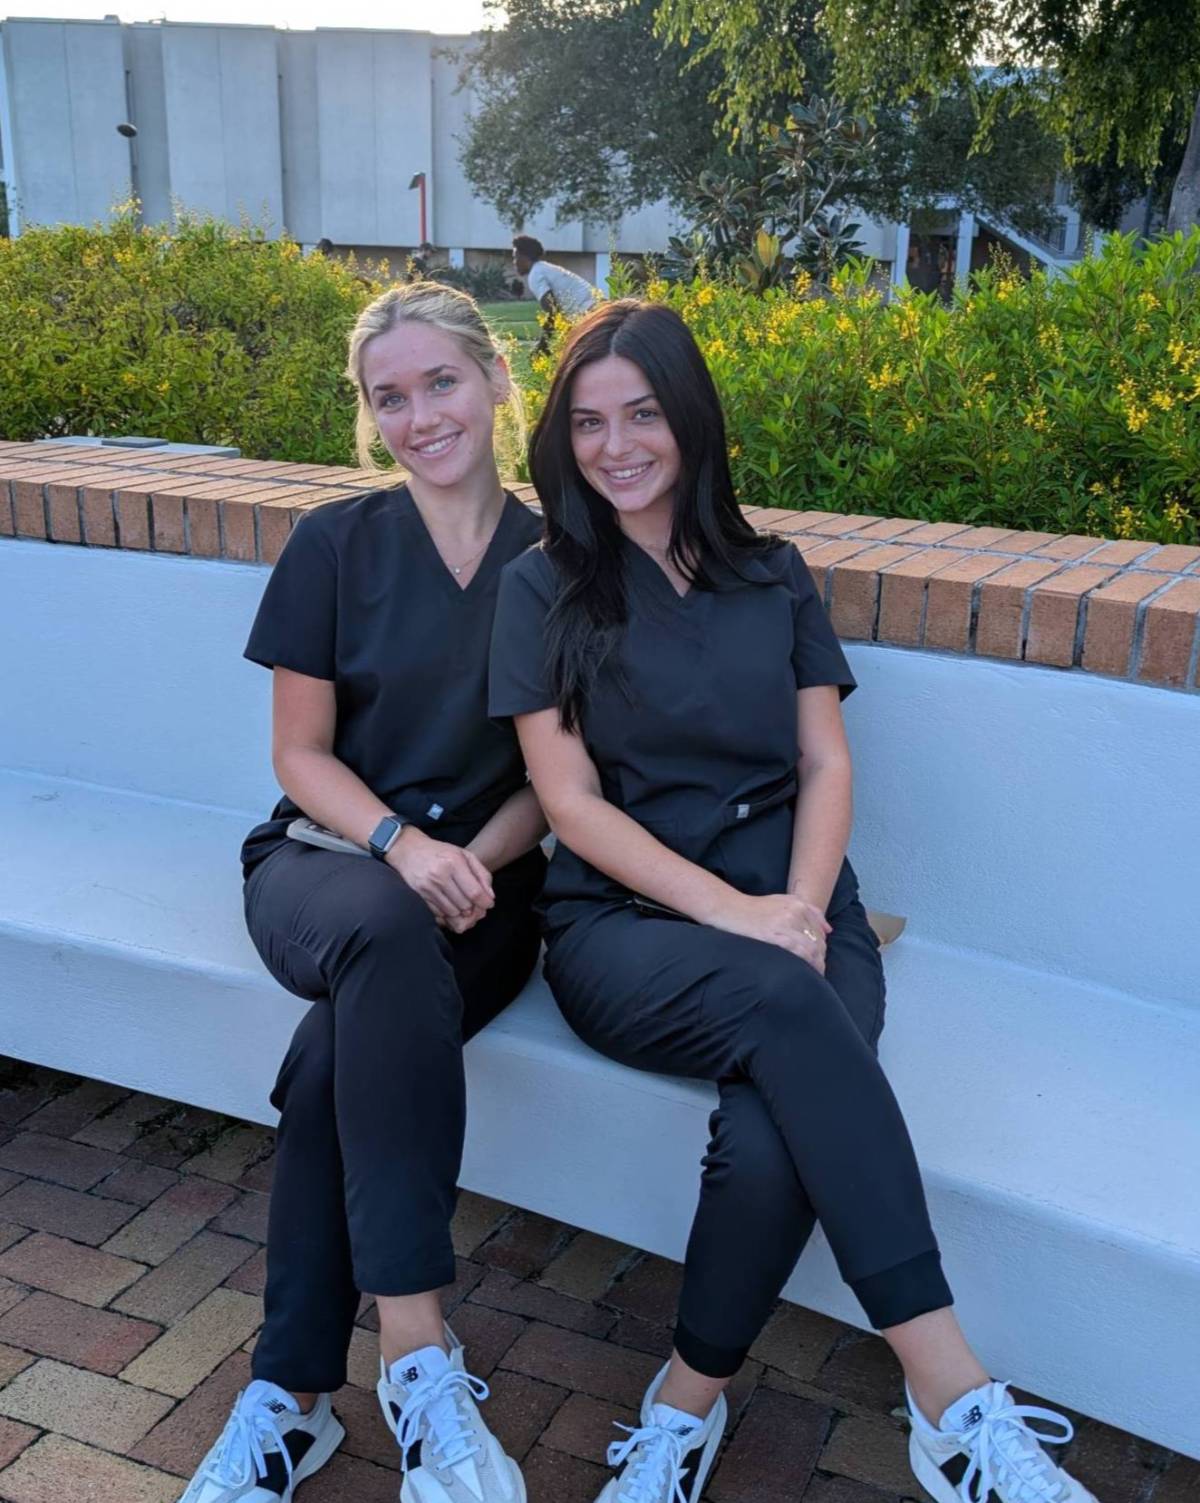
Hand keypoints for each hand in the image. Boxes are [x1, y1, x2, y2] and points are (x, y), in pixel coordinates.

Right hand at [387, 829, 494, 927]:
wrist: (408, 850)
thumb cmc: (440, 852)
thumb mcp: (465, 855)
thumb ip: (482, 874)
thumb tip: (490, 897)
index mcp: (454, 862)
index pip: (474, 892)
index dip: (485, 902)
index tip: (488, 904)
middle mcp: (440, 875)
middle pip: (465, 906)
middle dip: (473, 908)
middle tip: (474, 904)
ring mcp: (428, 887)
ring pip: (453, 912)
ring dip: (460, 912)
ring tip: (461, 903)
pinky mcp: (419, 896)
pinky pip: (439, 914)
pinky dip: (447, 913)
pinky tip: (449, 904)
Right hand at [711, 892, 829, 971]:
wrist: (729, 908)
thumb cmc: (754, 908)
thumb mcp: (783, 901)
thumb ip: (809, 911)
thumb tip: (829, 930)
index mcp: (798, 904)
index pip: (820, 932)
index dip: (822, 949)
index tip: (818, 961)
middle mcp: (795, 912)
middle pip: (818, 942)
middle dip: (820, 959)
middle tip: (817, 972)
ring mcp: (785, 923)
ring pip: (811, 949)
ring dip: (815, 966)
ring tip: (813, 977)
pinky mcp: (774, 935)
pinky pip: (798, 953)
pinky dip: (805, 965)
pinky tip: (804, 974)